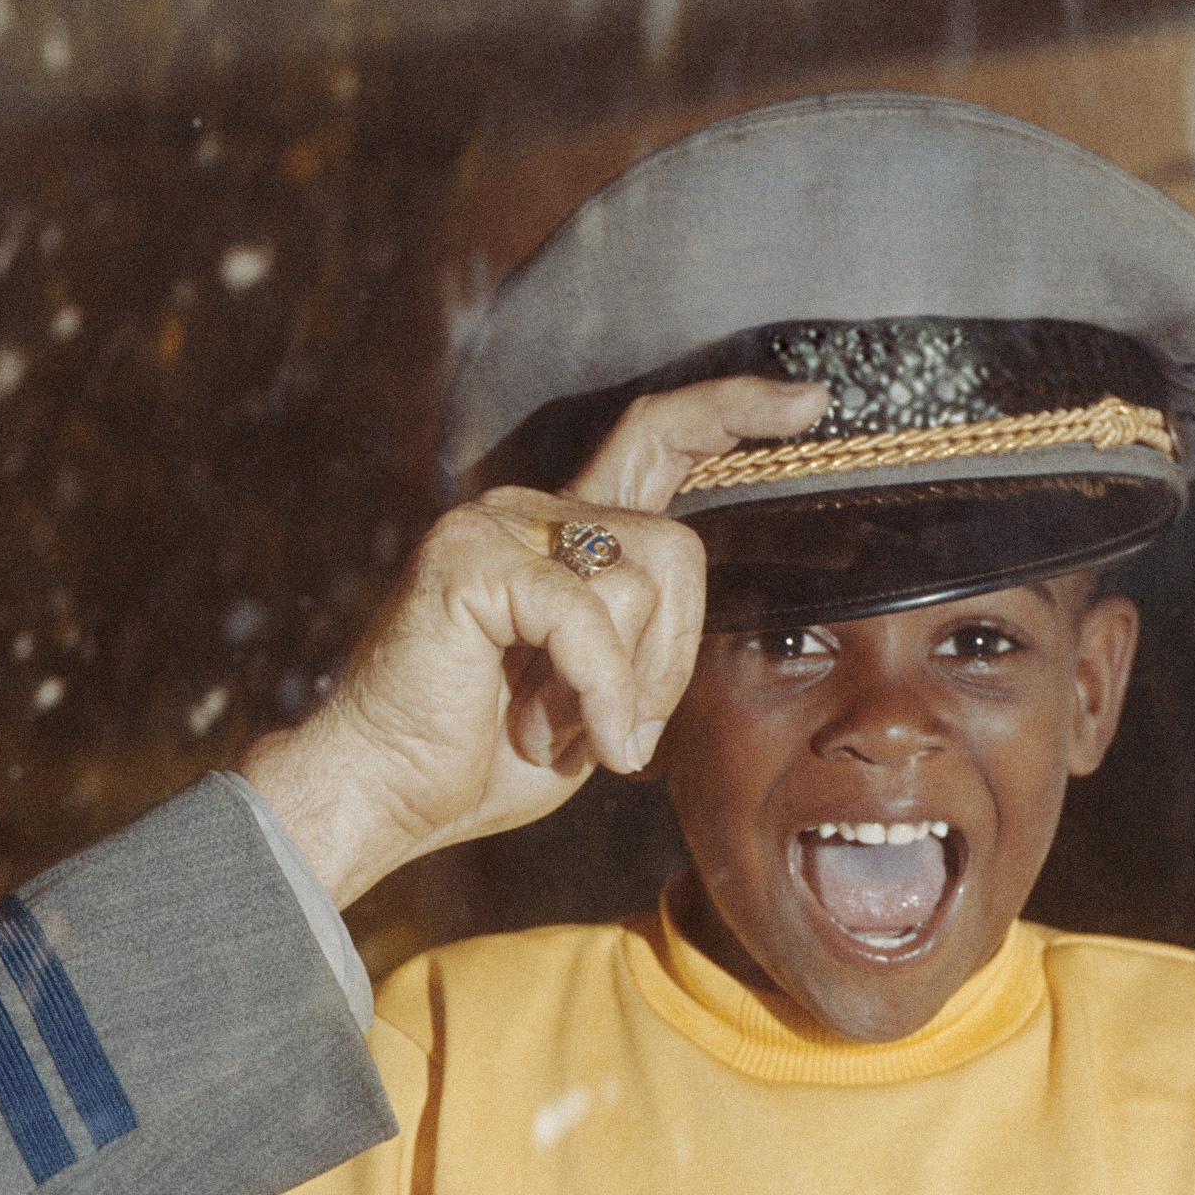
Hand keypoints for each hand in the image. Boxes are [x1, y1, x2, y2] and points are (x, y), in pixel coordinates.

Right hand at [239, 374, 819, 903]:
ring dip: (630, 683)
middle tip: (629, 732)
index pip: (659, 440)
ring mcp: (496, 523)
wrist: (383, 792)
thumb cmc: (481, 758)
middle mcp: (530, 509)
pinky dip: (599, 695)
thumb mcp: (598, 699)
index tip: (811, 402)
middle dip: (676, 652)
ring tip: (567, 731)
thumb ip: (646, 643)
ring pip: (643, 580)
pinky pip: (588, 617)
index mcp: (563, 533)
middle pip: (675, 543)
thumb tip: (706, 620)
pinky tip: (577, 744)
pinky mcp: (472, 557)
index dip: (734, 411)